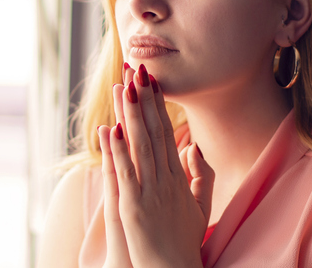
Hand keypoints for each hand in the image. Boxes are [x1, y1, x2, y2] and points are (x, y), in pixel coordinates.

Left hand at [99, 63, 214, 267]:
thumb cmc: (184, 243)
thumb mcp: (200, 206)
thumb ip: (200, 176)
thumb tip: (195, 148)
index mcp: (179, 177)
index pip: (167, 133)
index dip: (158, 105)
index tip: (152, 80)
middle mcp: (166, 180)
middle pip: (154, 132)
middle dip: (145, 99)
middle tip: (138, 68)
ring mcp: (150, 193)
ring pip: (140, 146)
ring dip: (131, 115)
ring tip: (124, 86)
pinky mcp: (133, 208)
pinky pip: (125, 174)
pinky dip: (117, 151)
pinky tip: (110, 129)